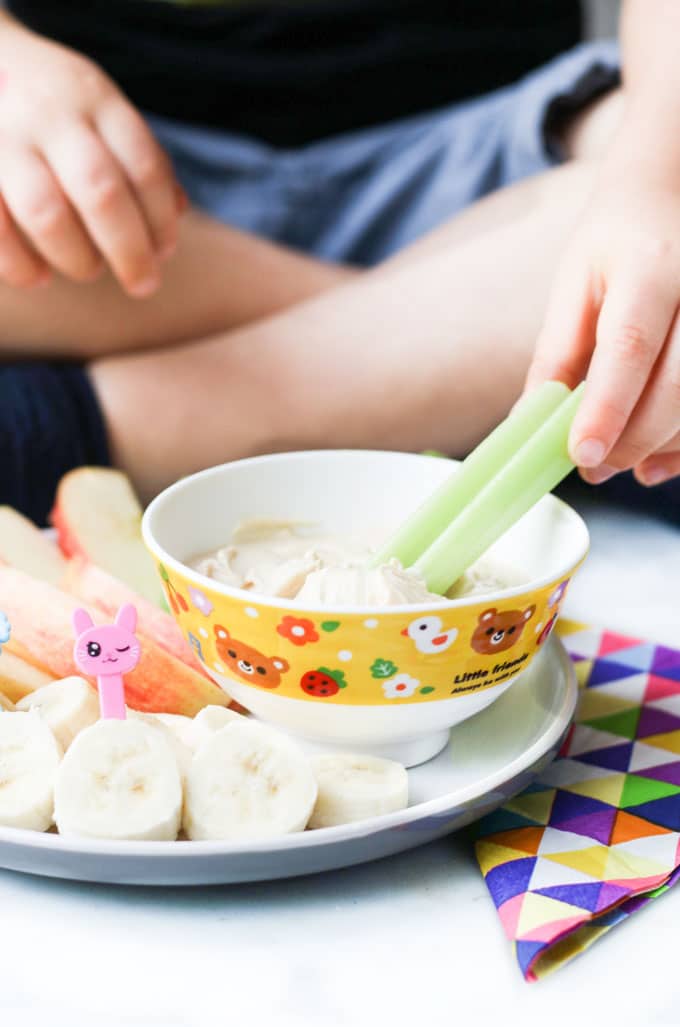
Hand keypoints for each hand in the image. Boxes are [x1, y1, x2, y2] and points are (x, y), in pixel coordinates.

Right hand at [0, 17, 185, 294]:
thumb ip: (137, 157)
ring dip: (77, 258)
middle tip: (143, 285)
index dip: (161, 222)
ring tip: (88, 269)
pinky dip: (20, 266)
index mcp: (94, 97)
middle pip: (101, 192)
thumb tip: (178, 211)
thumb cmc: (49, 101)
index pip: (144, 167)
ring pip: (46, 214)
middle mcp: (48, 113)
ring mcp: (2, 138)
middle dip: (130, 251)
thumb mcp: (98, 108)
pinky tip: (38, 278)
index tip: (163, 254)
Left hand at [525, 172, 679, 486]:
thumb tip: (530, 423)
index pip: (630, 346)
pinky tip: (654, 460)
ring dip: (661, 448)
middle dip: (633, 440)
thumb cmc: (614, 246)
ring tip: (619, 463)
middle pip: (677, 384)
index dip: (607, 407)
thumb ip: (556, 356)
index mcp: (649, 269)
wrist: (669, 196)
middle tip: (591, 468)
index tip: (582, 453)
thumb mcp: (573, 288)